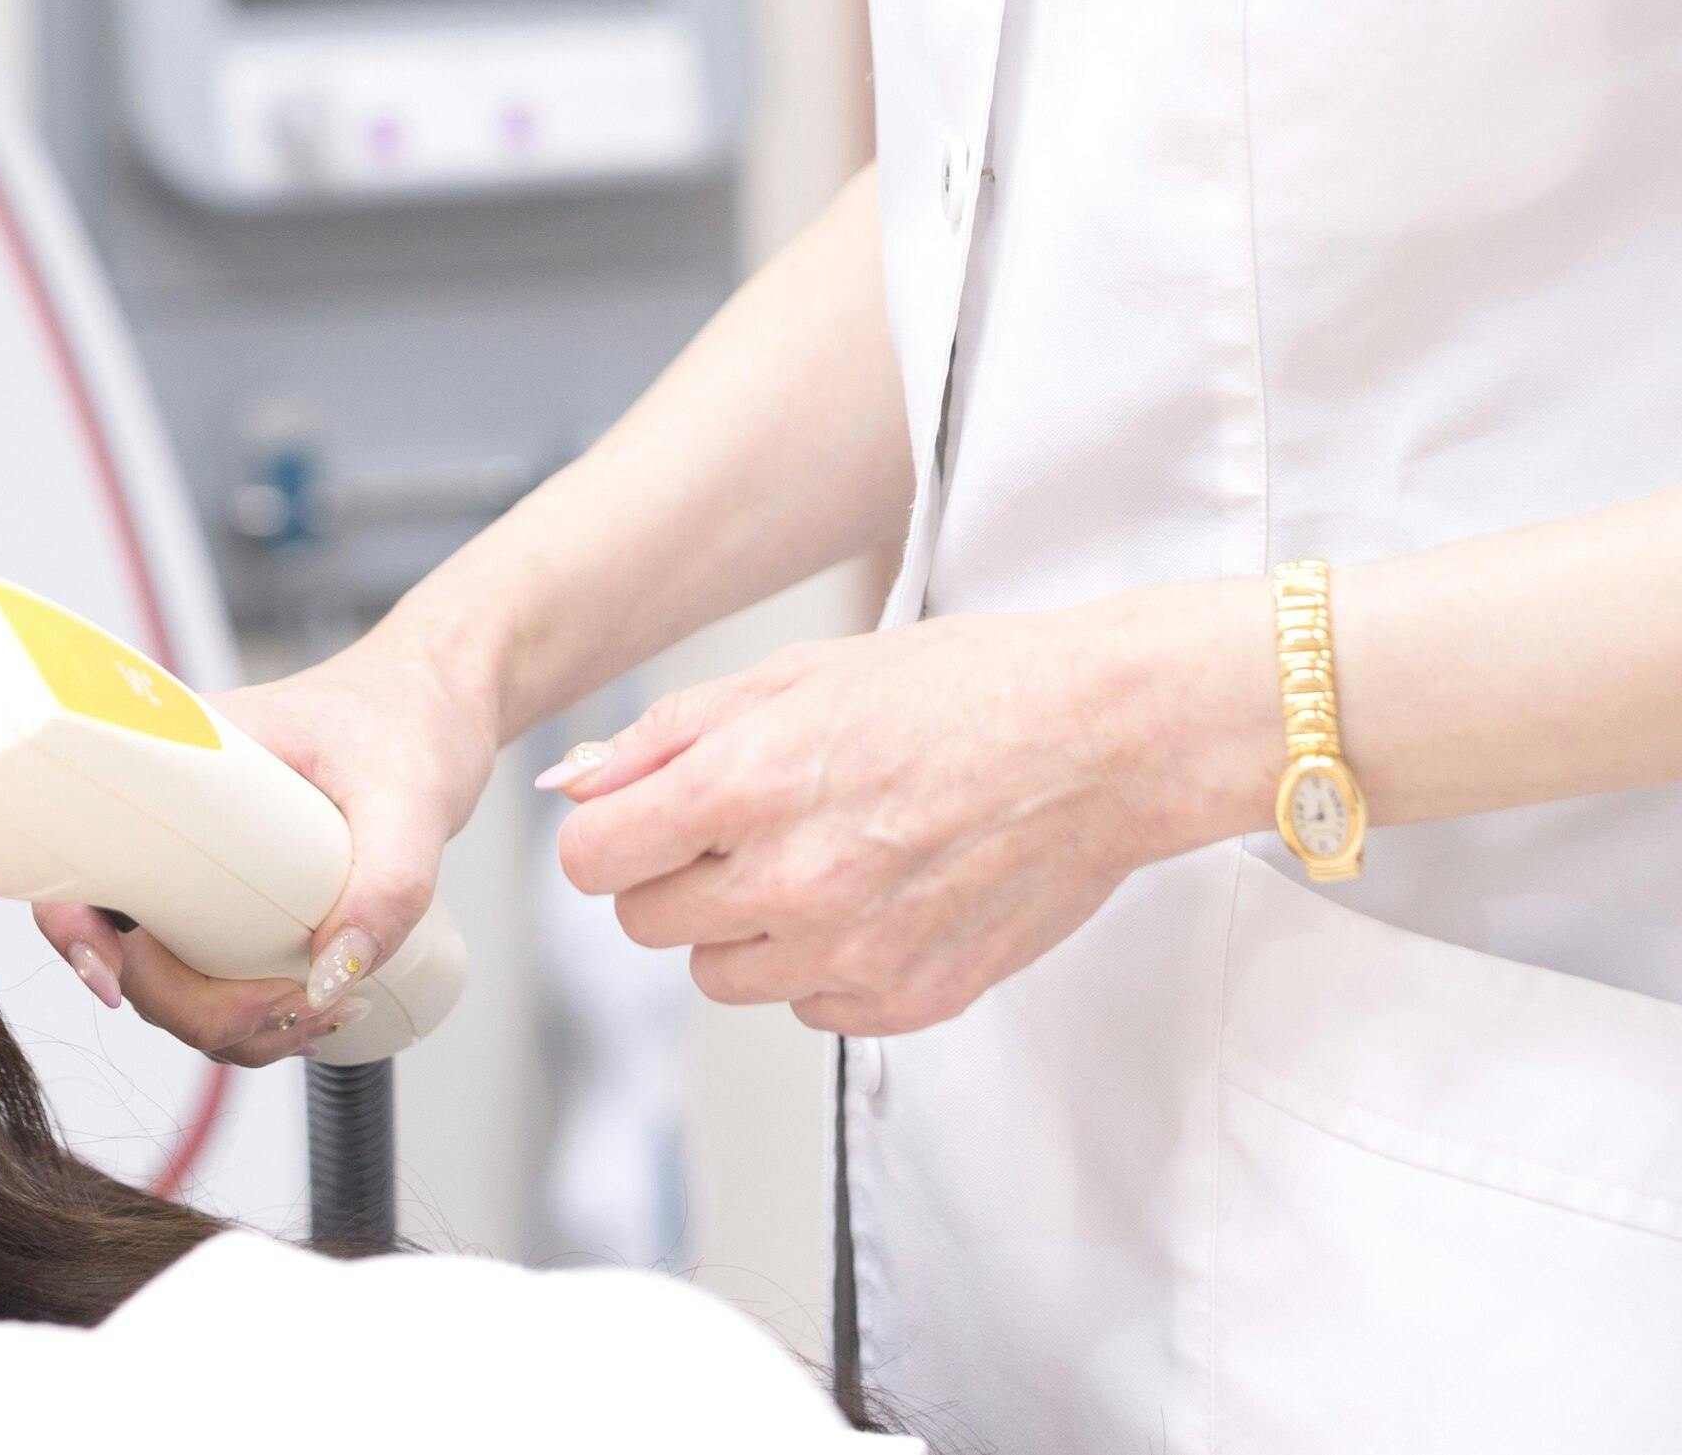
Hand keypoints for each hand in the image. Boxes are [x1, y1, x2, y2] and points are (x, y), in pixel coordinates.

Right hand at [31, 625, 501, 1067]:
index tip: (109, 973)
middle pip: (123, 942)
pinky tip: (316, 1013)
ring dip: (225, 1024)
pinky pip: (210, 980)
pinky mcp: (233, 903)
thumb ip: (388, 884)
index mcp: (177, 760)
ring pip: (167, 979)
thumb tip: (334, 981)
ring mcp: (198, 868)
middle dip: (188, 1002)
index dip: (70, 921)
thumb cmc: (410, 716)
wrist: (438, 707)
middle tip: (283, 1001)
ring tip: (319, 1012)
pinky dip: (249, 1019)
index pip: (80, 845)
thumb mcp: (409, 794)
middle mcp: (170, 820)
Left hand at [548, 594, 1246, 1036]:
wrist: (1103, 740)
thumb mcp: (802, 674)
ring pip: (720, 976)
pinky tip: (879, 895)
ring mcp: (852, 954)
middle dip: (676, 875)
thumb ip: (673, 734)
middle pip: (646, 924)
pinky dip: (823, 964)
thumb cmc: (965, 688)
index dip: (613, 834)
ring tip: (825, 854)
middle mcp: (792, 882)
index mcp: (750, 784)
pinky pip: (808, 1007)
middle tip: (754, 823)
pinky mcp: (907, 1002)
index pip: (592, 860)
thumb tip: (577, 783)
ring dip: (745, 926)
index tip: (649, 818)